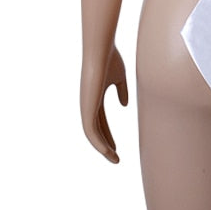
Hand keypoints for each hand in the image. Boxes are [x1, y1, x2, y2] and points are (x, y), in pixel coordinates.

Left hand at [80, 44, 128, 162]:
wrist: (99, 50)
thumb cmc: (110, 58)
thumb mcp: (120, 76)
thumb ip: (121, 91)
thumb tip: (124, 105)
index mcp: (94, 97)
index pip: (101, 121)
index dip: (108, 134)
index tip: (116, 147)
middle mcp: (88, 104)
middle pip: (96, 130)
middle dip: (105, 145)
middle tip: (115, 158)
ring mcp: (86, 106)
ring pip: (92, 134)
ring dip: (102, 148)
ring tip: (113, 159)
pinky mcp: (86, 107)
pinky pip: (90, 131)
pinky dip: (98, 143)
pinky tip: (106, 151)